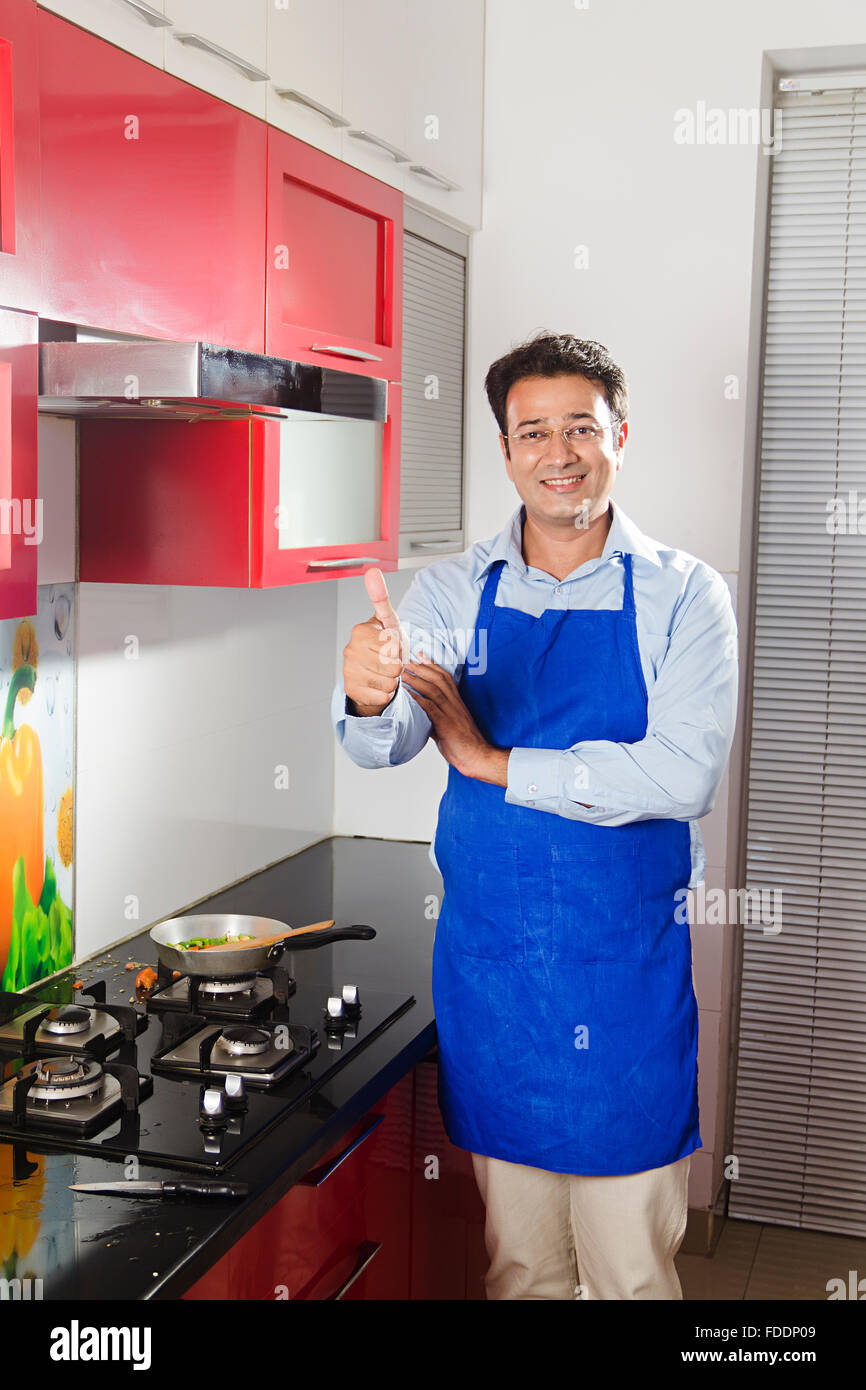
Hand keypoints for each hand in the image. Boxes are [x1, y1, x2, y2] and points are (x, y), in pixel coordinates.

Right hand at [342, 568, 405, 716]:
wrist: (375, 674)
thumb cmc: (384, 646)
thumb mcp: (388, 621)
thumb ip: (382, 598)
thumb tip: (372, 571)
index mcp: (360, 631)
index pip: (394, 645)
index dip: (400, 648)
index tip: (392, 646)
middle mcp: (350, 650)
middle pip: (392, 665)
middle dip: (398, 666)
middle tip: (390, 662)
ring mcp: (348, 671)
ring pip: (388, 683)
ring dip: (393, 681)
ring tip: (385, 673)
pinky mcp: (351, 690)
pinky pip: (382, 697)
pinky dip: (386, 694)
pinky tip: (379, 686)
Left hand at [402, 658, 508, 784]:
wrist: (477, 757)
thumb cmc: (464, 745)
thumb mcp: (448, 729)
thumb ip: (435, 720)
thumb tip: (421, 717)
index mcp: (457, 703)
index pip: (446, 678)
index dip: (433, 665)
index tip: (421, 656)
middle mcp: (455, 704)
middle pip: (439, 679)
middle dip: (422, 668)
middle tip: (408, 660)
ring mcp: (451, 713)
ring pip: (434, 690)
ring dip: (417, 680)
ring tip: (403, 674)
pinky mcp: (446, 724)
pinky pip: (431, 707)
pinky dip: (418, 698)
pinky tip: (408, 693)